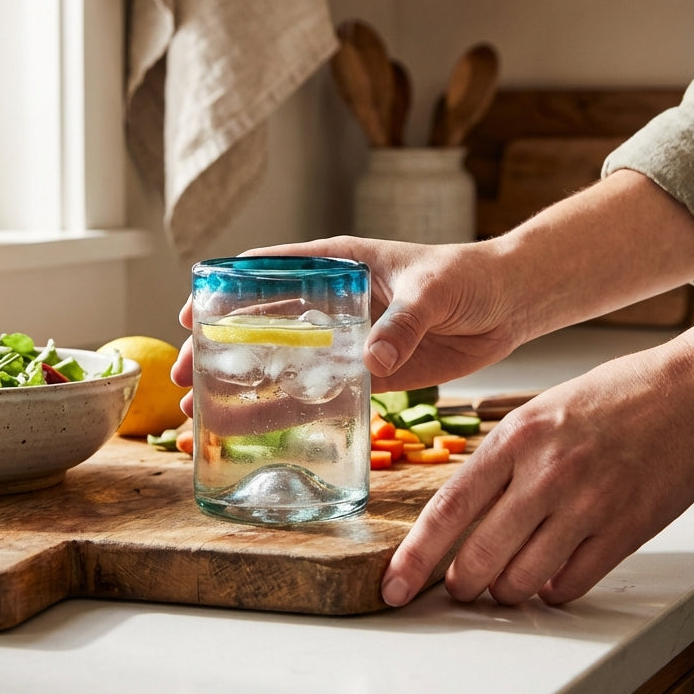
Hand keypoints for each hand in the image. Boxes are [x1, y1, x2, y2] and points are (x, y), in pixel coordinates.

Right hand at [171, 236, 524, 417]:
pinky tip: (258, 429)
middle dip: (219, 348)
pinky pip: (322, 391)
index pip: (267, 272)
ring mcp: (348, 337)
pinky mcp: (370, 371)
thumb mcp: (433, 290)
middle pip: (261, 322)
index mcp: (338, 263)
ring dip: (244, 385)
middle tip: (182, 378)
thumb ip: (402, 323)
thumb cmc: (470, 276)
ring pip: (284, 361)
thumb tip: (369, 363)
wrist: (510, 303)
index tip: (187, 315)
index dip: (222, 292)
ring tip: (201, 414)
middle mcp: (334, 301)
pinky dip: (289, 408)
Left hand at [381, 348, 693, 606]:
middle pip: (480, 556)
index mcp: (514, 438)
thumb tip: (465, 511)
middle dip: (461, 584)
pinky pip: (572, 584)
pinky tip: (552, 576)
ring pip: (523, 580)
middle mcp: (544, 474)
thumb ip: (502, 461)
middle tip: (460, 587)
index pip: (449, 510)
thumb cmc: (612, 398)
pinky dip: (554, 589)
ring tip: (508, 581)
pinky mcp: (625, 531)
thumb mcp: (538, 413)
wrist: (689, 393)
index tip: (394, 585)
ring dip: (507, 591)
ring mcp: (586, 506)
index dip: (415, 556)